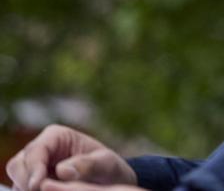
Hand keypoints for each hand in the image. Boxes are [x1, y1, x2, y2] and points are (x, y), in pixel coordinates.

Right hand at [5, 125, 135, 190]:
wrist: (109, 180)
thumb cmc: (108, 168)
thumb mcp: (106, 164)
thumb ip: (88, 165)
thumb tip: (63, 170)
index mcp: (56, 136)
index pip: (36, 151)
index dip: (34, 168)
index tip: (38, 185)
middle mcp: (40, 149)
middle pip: (18, 164)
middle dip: (25, 180)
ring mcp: (33, 166)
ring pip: (16, 177)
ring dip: (26, 187)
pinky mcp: (32, 181)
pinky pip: (21, 188)